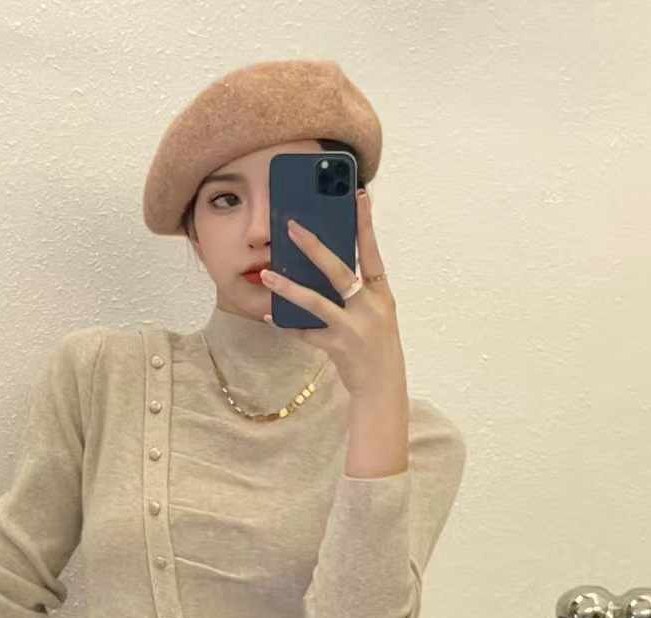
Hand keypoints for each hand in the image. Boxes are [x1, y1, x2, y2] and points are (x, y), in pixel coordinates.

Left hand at [260, 187, 404, 400]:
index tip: (358, 196)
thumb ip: (357, 292)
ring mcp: (353, 328)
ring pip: (316, 302)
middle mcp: (369, 308)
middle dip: (314, 247)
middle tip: (291, 227)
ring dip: (289, 288)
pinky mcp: (337, 347)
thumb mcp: (376, 314)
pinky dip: (288, 325)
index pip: (372, 253)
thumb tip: (328, 266)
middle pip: (338, 270)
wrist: (383, 387)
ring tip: (267, 275)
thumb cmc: (377, 347)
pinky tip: (271, 317)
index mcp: (381, 294)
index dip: (365, 225)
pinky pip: (306, 333)